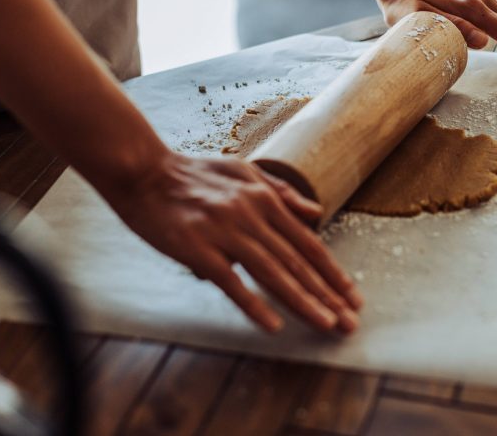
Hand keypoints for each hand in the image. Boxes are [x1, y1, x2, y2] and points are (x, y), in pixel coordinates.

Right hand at [106, 152, 361, 333]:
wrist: (143, 172)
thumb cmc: (194, 174)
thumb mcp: (244, 171)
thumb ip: (282, 192)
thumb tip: (317, 211)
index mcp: (264, 199)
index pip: (307, 243)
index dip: (333, 272)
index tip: (353, 296)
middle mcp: (250, 215)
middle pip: (296, 262)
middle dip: (327, 295)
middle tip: (350, 323)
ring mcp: (224, 232)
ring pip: (272, 273)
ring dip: (303, 302)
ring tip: (327, 325)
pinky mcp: (197, 248)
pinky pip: (231, 282)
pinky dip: (253, 304)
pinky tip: (273, 325)